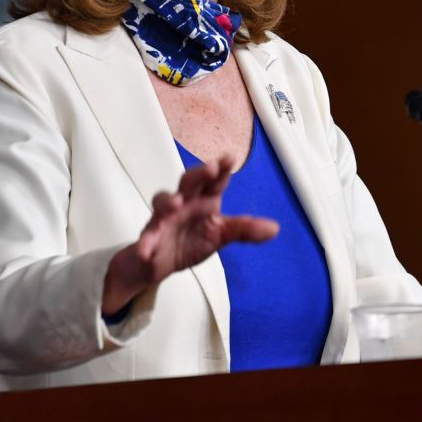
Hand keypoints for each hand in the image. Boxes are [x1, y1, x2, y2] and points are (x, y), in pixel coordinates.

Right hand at [102, 154, 278, 315]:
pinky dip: (146, 243)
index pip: (214, 182)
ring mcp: (163, 220)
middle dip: (197, 175)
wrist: (159, 263)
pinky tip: (147, 250)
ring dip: (167, 201)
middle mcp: (183, 204)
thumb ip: (244, 230)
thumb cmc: (190, 241)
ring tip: (176, 203)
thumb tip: (275, 229)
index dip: (220, 170)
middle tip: (209, 168)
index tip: (229, 157)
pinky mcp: (148, 238)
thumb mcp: (219, 235)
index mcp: (203, 201)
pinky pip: (146, 239)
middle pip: (188, 184)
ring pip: (161, 204)